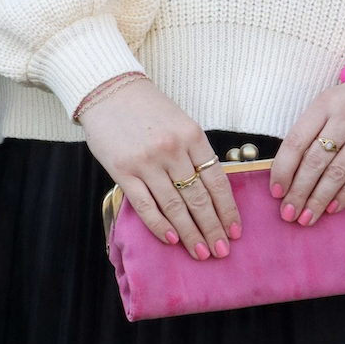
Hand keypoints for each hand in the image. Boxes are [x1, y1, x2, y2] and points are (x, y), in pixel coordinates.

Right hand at [79, 78, 240, 259]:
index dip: (227, 210)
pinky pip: (146, 205)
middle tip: (222, 251)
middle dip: (212, 228)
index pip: (216, 181)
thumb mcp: (181, 123)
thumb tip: (210, 193)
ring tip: (201, 252)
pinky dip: (160, 225)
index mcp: (193, 136)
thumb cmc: (147, 109)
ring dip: (190, 234)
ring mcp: (146, 162)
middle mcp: (172, 150)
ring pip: (174, 207)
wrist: (108, 91)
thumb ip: (194, 154)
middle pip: (198, 199)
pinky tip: (172, 240)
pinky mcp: (123, 171)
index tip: (235, 230)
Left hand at [270, 74, 344, 224]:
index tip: (275, 192)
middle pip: (315, 161)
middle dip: (298, 192)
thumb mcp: (329, 105)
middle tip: (288, 213)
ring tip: (306, 217)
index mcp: (324, 104)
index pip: (296, 141)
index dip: (282, 170)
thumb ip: (310, 132)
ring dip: (318, 199)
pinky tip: (332, 208)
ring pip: (338, 172)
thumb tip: (287, 174)